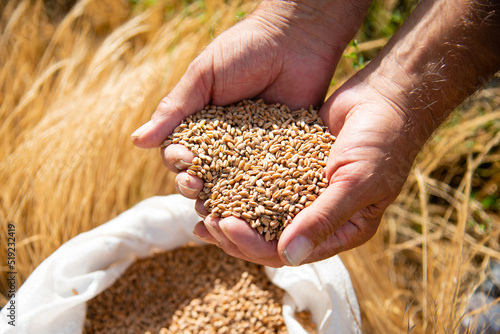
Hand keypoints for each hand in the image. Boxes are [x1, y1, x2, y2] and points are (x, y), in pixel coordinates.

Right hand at [131, 0, 372, 266]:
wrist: (296, 37)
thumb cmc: (244, 50)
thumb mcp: (203, 76)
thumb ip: (174, 109)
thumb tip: (136, 142)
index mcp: (202, 127)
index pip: (182, 156)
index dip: (179, 164)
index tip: (185, 165)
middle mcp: (225, 145)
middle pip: (205, 177)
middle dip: (198, 187)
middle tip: (200, 190)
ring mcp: (255, 153)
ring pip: (236, 187)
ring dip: (226, 201)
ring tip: (224, 211)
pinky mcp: (284, 156)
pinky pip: (272, 182)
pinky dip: (264, 197)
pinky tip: (260, 210)